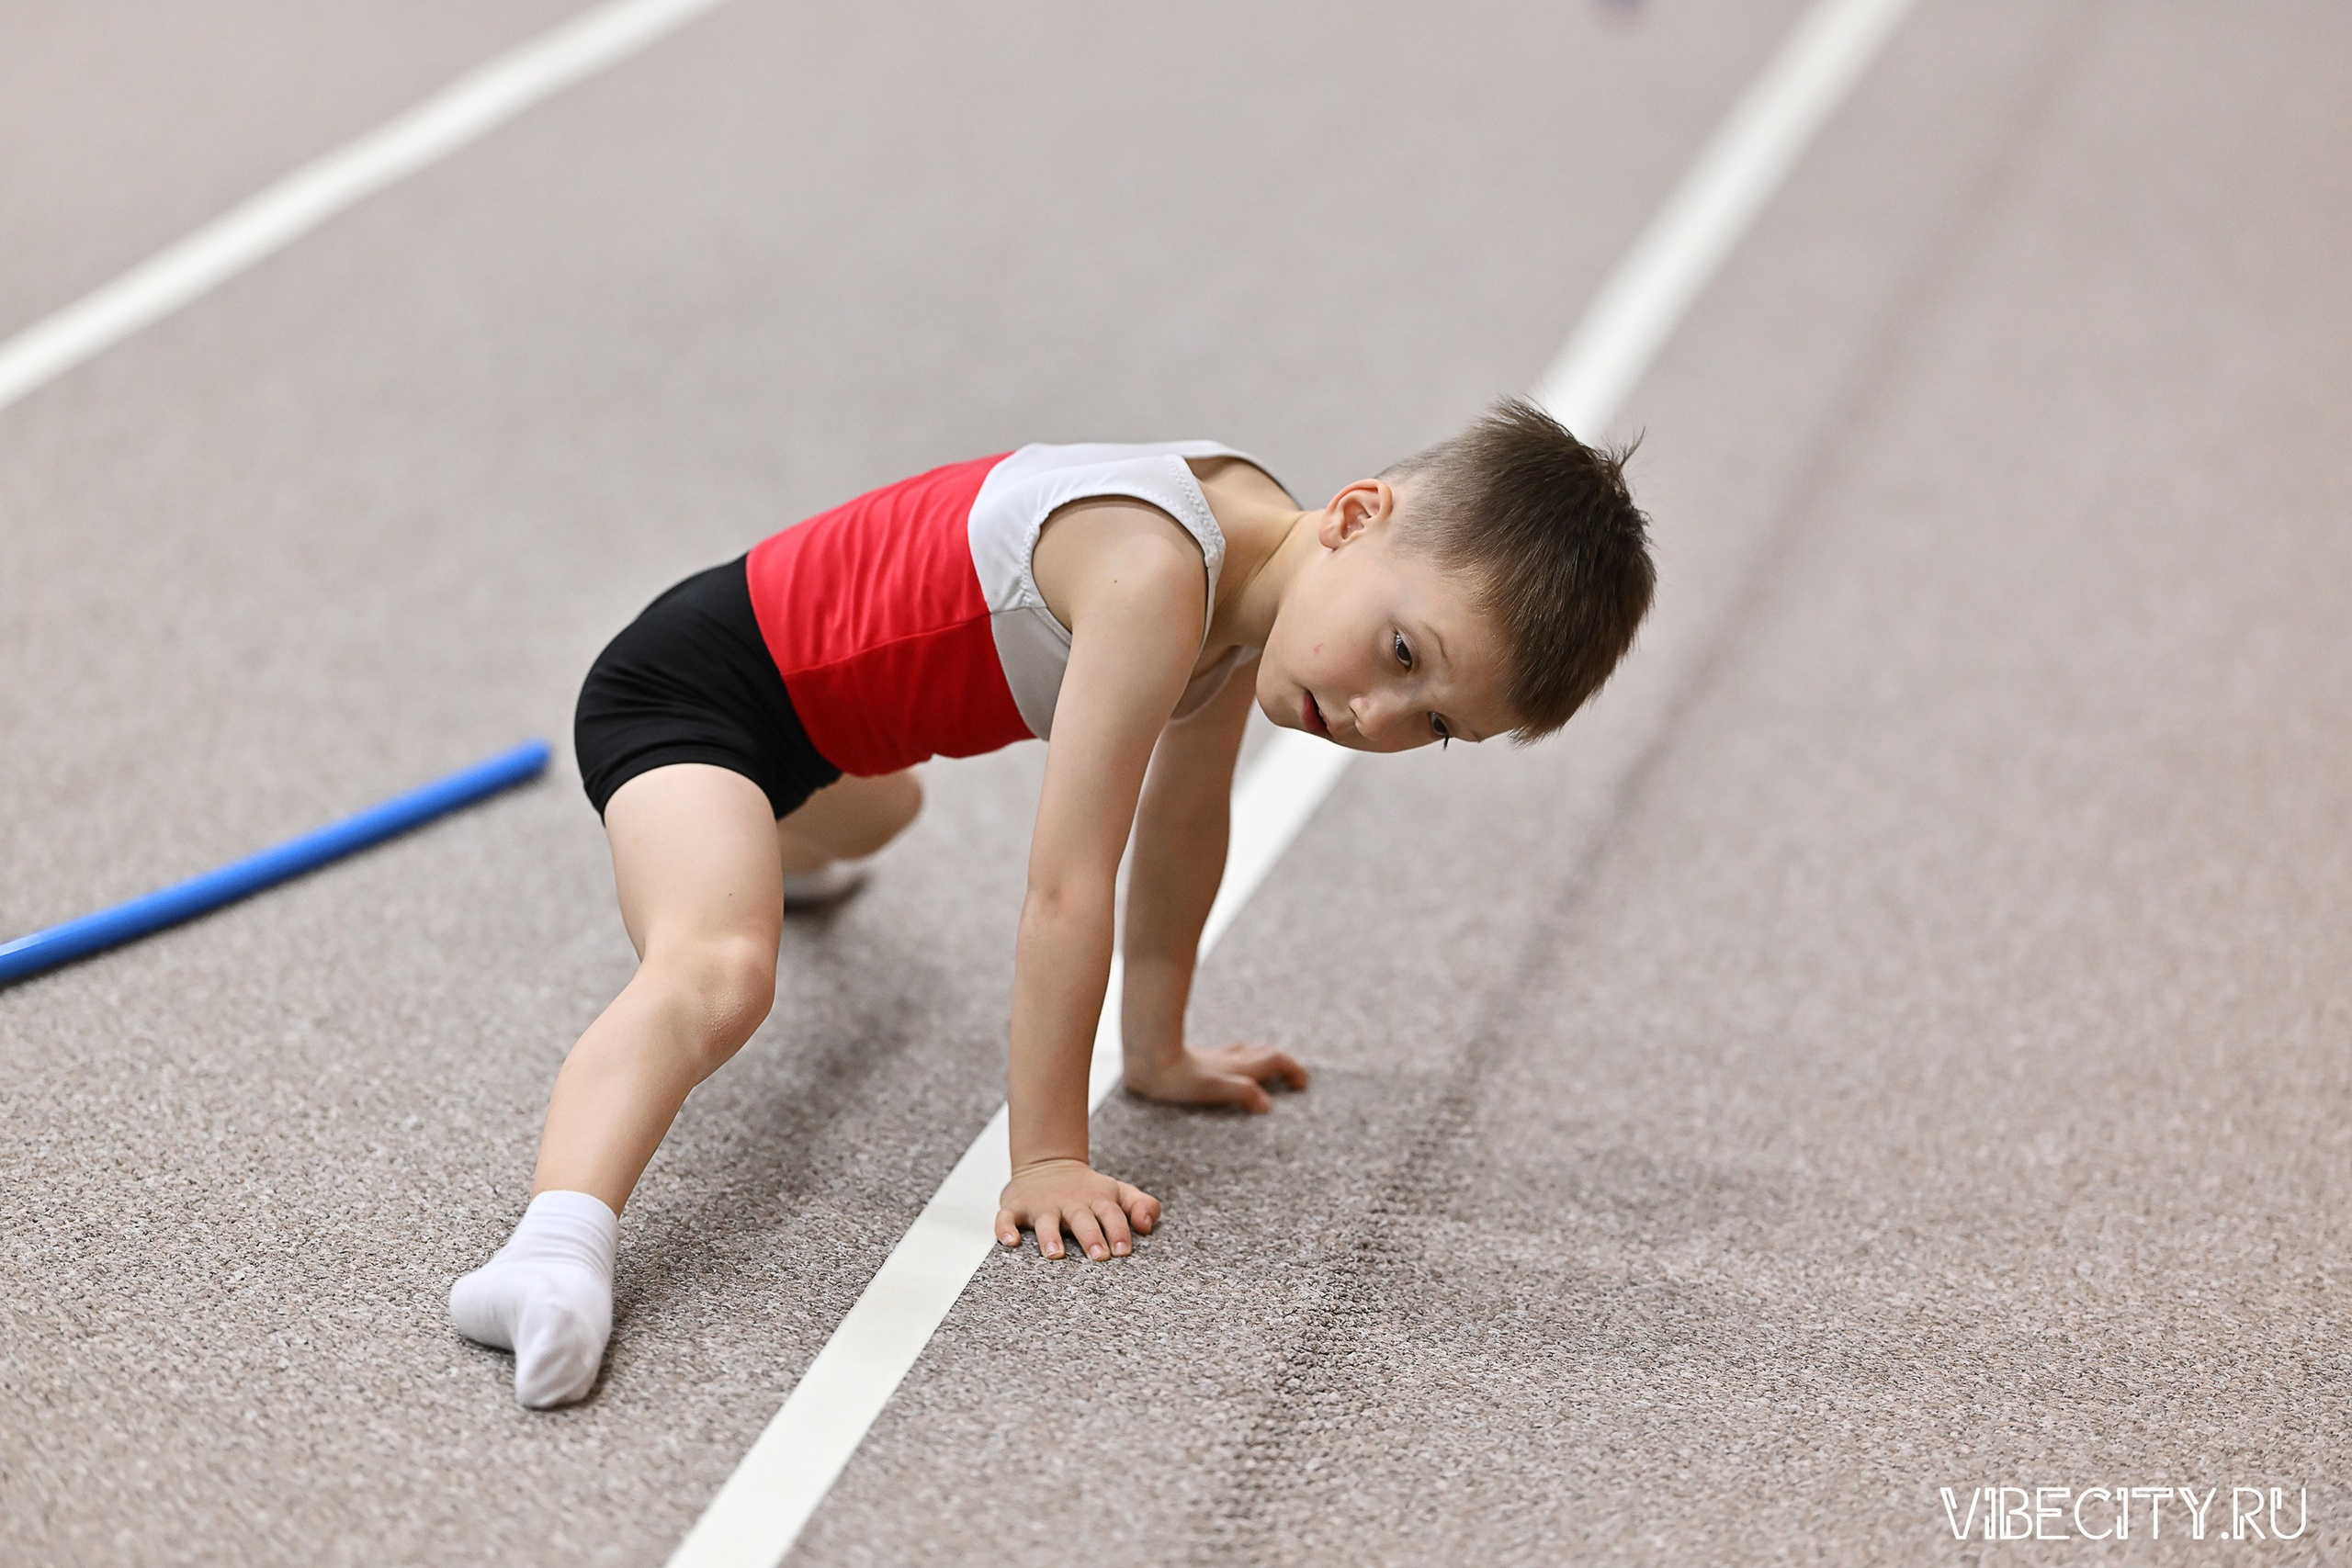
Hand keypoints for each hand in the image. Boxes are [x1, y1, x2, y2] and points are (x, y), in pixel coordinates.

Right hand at [996, 1158, 1160, 1260]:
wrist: (1048, 1163)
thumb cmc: (1089, 1190)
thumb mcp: (1119, 1192)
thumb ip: (1142, 1205)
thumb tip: (1146, 1226)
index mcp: (1097, 1200)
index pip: (1111, 1214)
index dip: (1119, 1230)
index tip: (1124, 1250)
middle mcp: (1070, 1203)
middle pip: (1082, 1219)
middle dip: (1091, 1237)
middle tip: (1099, 1257)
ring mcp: (1042, 1206)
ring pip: (1046, 1222)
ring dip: (1050, 1237)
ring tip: (1056, 1254)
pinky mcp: (1016, 1207)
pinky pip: (1006, 1217)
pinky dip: (1005, 1228)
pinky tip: (1010, 1241)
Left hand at [1123, 1042, 1308, 1112]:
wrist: (1148, 1062)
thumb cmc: (1178, 1079)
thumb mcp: (1213, 1089)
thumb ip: (1242, 1092)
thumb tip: (1266, 1104)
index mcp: (1237, 1068)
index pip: (1274, 1060)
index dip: (1292, 1068)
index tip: (1302, 1083)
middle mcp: (1229, 1060)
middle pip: (1264, 1053)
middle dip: (1281, 1063)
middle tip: (1291, 1078)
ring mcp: (1215, 1059)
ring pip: (1246, 1053)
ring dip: (1262, 1059)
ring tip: (1267, 1070)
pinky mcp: (1200, 1061)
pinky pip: (1228, 1056)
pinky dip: (1241, 1059)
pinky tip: (1229, 1065)